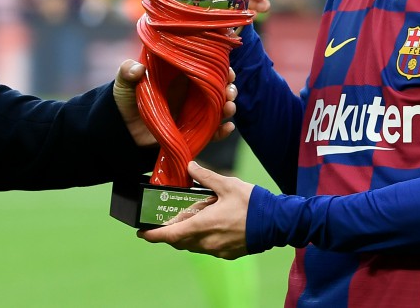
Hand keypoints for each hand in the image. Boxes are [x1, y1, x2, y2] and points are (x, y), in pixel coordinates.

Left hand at [113, 61, 237, 146]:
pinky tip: (227, 128)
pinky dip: (223, 131)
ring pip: (220, 107)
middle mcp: (190, 92)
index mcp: (180, 75)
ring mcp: (193, 112)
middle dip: (229, 87)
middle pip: (219, 87)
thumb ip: (127, 73)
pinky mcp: (192, 132)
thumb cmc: (126, 100)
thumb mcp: (124, 83)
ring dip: (229, 106)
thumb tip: (137, 69)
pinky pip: (212, 132)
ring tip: (228, 107)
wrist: (122, 130)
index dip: (220, 67)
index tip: (227, 69)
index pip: (206, 67)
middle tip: (229, 90)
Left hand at [137, 161, 252, 258]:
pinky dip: (202, 239)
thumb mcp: (228, 184)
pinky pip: (207, 249)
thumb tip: (190, 166)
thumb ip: (206, 176)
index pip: (171, 235)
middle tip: (163, 224)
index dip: (154, 236)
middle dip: (169, 235)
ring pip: (193, 246)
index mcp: (204, 225)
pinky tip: (208, 226)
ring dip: (186, 237)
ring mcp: (218, 250)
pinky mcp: (228, 254)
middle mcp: (208, 242)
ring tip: (187, 221)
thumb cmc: (253, 204)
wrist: (278, 223)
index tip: (142, 233)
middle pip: (180, 242)